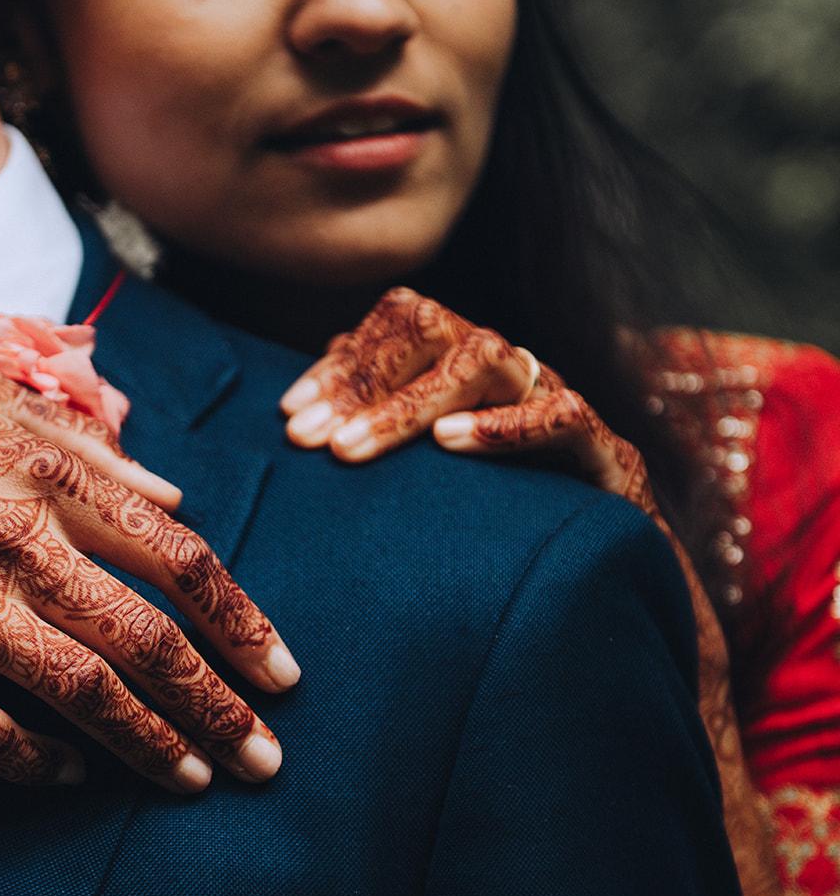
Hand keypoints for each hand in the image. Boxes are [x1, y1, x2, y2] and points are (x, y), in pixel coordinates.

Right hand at [0, 370, 299, 792]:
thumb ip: (88, 447)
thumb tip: (177, 497)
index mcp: (42, 471)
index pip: (173, 554)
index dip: (239, 621)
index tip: (281, 673)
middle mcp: (5, 533)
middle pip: (140, 635)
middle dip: (216, 705)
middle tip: (266, 758)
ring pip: (76, 689)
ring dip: (147, 745)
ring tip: (194, 781)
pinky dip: (39, 763)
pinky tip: (74, 779)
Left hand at [279, 287, 647, 506]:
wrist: (604, 572)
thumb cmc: (501, 515)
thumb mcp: (427, 471)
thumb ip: (375, 427)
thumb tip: (302, 403)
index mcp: (467, 364)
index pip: (401, 323)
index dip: (343, 364)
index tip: (290, 415)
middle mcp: (511, 370)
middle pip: (435, 329)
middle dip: (364, 382)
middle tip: (311, 439)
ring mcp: (556, 400)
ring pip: (485, 360)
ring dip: (411, 403)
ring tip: (353, 447)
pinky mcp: (605, 451)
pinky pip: (560, 415)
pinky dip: (503, 426)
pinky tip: (449, 444)